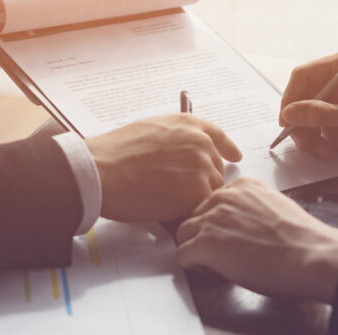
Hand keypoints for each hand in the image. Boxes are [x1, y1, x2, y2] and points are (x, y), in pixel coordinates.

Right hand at [86, 114, 241, 222]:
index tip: (234, 156)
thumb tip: (179, 154)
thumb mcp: (151, 130)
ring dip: (195, 199)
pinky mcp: (197, 193)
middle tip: (179, 191)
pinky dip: (188, 213)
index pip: (218, 136)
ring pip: (210, 191)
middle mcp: (201, 142)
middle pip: (214, 169)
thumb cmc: (115, 152)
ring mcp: (201, 167)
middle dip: (201, 181)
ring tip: (167, 202)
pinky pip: (200, 208)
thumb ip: (174, 139)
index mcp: (189, 125)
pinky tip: (168, 212)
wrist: (103, 170)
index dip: (227, 147)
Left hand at [177, 177, 337, 302]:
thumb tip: (240, 222)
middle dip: (203, 232)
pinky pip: (183, 254)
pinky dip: (194, 265)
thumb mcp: (274, 206)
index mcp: (242, 185)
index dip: (217, 221)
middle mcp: (224, 196)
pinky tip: (212, 270)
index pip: (213, 200)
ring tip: (216, 262)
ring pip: (183, 232)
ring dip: (195, 247)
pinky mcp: (206, 242)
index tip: (227, 234)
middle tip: (220, 251)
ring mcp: (212, 218)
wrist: (309, 254)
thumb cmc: (300, 238)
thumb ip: (251, 206)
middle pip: (195, 214)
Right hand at [279, 51, 337, 158]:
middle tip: (307, 146)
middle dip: (306, 126)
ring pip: (314, 116)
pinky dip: (334, 141)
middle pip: (306, 99)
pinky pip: (327, 126)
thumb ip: (319, 114)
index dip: (291, 98)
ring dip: (320, 138)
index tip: (286, 122)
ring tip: (331, 153)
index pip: (303, 76)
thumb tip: (288, 113)